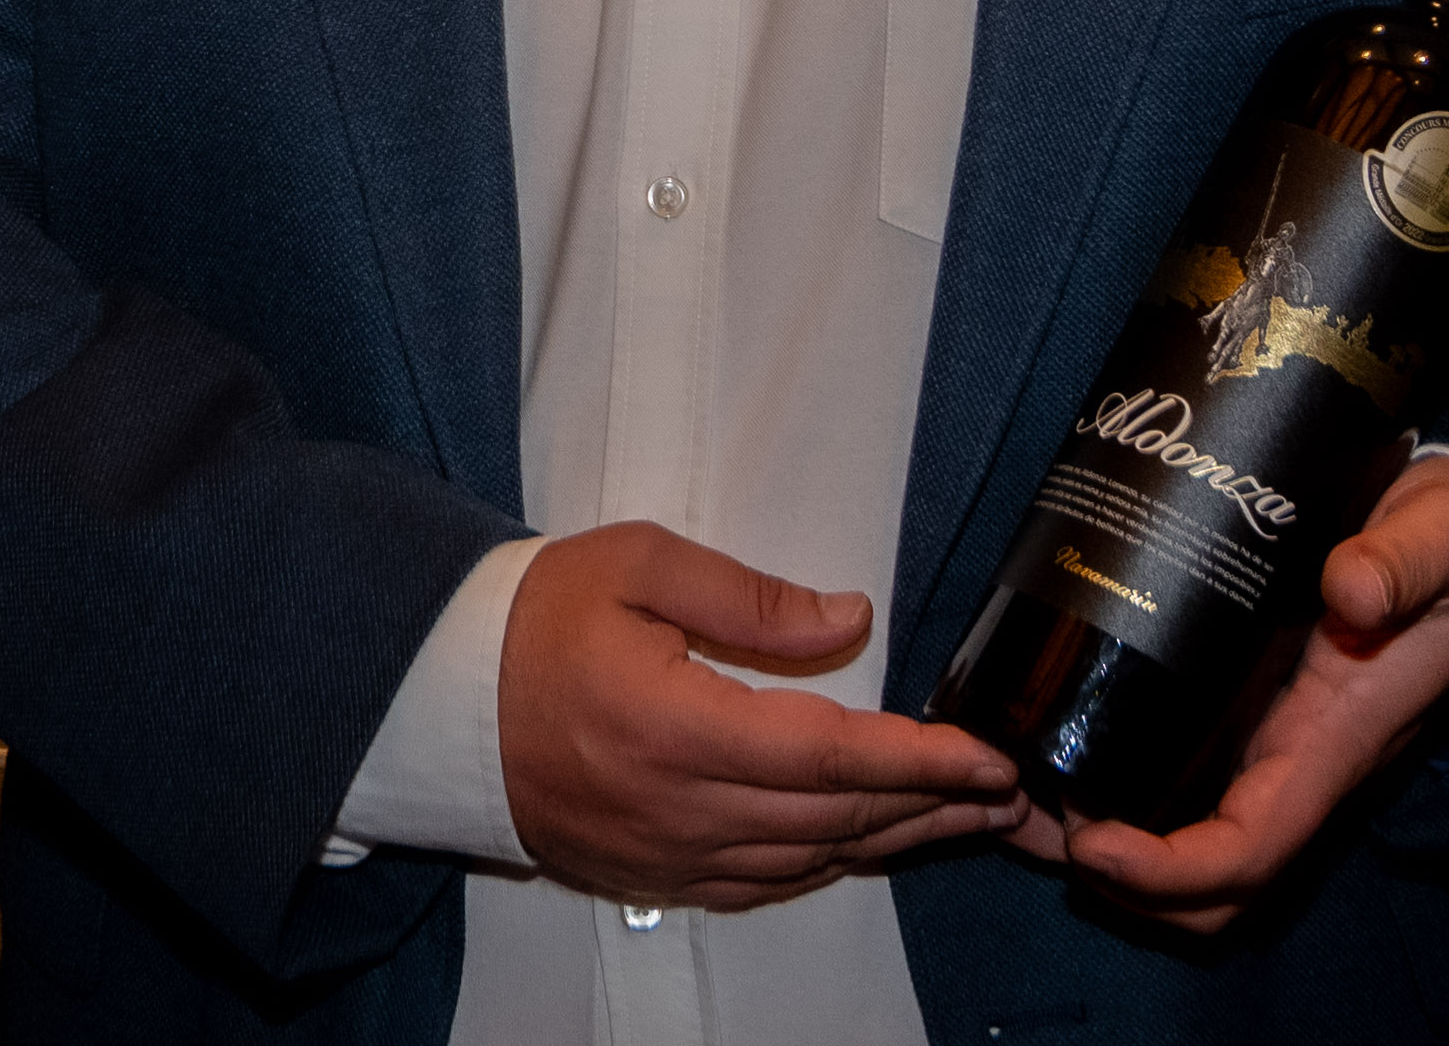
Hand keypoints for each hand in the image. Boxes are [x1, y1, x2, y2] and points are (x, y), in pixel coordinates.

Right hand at [496, 522, 1030, 909]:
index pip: (828, 756)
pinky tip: (870, 842)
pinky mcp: (653, 874)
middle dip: (934, 806)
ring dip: (895, 841)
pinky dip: (828, 863)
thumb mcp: (639, 565)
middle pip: (834, 819)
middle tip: (1010, 793)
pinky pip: (762, 883)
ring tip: (967, 819)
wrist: (438, 700)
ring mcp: (665, 853)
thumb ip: (748, 597)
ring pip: (809, 860)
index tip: (989, 758)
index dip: (919, 762)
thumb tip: (849, 621)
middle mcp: (676, 807)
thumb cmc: (535, 620)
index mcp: (674, 725)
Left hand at [1008, 450, 1448, 927]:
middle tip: (1029, 816)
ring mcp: (1269, 745)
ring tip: (1018, 790)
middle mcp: (1296, 762)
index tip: (1092, 846)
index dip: (1171, 870)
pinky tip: (1056, 747)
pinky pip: (1181, 786)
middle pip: (1212, 881)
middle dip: (1124, 882)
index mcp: (1334, 741)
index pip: (1251, 848)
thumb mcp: (1441, 540)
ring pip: (1190, 844)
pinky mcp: (1246, 712)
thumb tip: (1350, 591)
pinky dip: (1117, 790)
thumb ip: (1401, 563)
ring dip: (1109, 849)